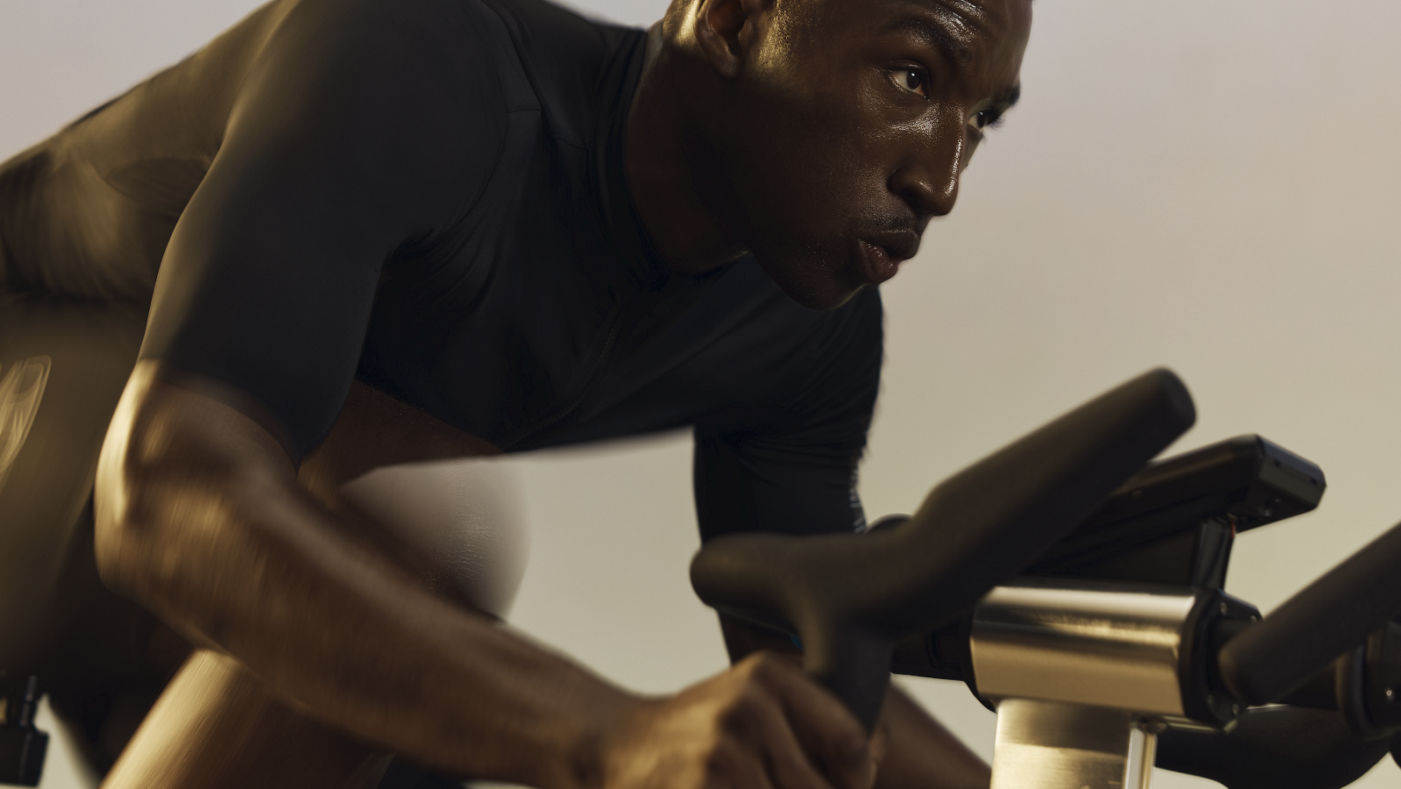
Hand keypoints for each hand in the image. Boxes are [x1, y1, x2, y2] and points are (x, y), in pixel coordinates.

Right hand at [594, 651, 880, 788]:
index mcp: (769, 676)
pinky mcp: (703, 786)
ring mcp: (723, 751)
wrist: (610, 745)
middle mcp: (749, 705)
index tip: (837, 782)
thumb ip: (815, 721)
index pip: (850, 740)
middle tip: (775, 782)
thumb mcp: (752, 704)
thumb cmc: (693, 732)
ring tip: (747, 782)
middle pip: (826, 788)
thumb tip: (878, 747)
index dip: (854, 777)